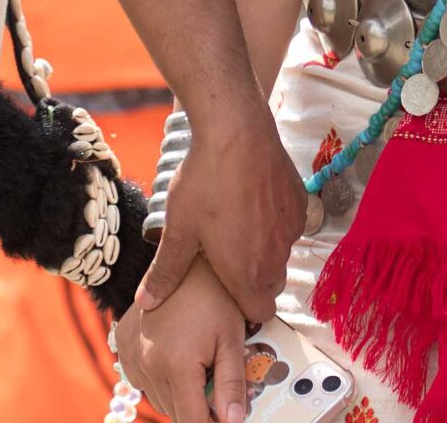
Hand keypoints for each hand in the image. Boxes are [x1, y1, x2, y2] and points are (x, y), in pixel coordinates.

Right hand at [120, 262, 249, 422]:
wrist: (183, 259)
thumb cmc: (215, 296)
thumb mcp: (232, 338)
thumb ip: (232, 384)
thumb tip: (234, 421)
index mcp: (177, 365)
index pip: (191, 421)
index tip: (225, 419)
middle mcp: (147, 364)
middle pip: (174, 412)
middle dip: (198, 408)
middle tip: (216, 386)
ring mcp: (130, 356)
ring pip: (158, 399)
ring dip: (179, 394)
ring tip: (198, 365)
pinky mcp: (122, 347)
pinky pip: (143, 380)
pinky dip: (161, 379)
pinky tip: (177, 356)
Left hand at [138, 105, 300, 319]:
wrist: (237, 132)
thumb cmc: (205, 182)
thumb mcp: (178, 229)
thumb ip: (165, 272)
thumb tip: (146, 303)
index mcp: (247, 272)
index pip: (260, 313)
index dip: (243, 309)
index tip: (226, 293)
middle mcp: (276, 256)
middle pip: (271, 285)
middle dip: (253, 281)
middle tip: (225, 257)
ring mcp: (292, 229)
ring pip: (281, 255)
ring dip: (264, 250)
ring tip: (236, 226)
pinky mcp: (300, 203)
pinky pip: (289, 227)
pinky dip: (275, 224)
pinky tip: (252, 202)